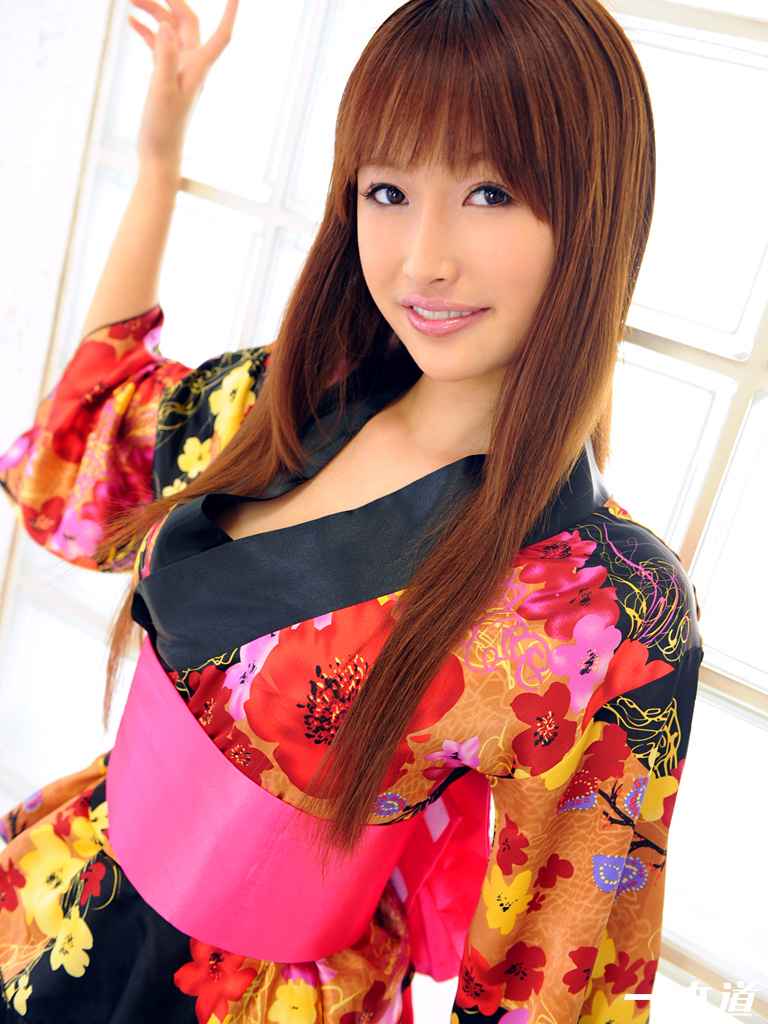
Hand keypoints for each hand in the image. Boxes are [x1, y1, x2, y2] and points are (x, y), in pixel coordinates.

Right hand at [128, 0, 238, 171]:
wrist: (159, 154)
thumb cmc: (163, 128)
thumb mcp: (161, 90)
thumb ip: (165, 56)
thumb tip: (165, 24)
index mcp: (199, 67)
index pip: (222, 34)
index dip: (231, 12)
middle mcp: (193, 65)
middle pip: (186, 22)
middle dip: (167, 0)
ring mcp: (179, 70)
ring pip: (170, 30)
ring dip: (153, 13)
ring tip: (128, 1)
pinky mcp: (166, 77)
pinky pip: (160, 45)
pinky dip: (147, 31)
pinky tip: (131, 22)